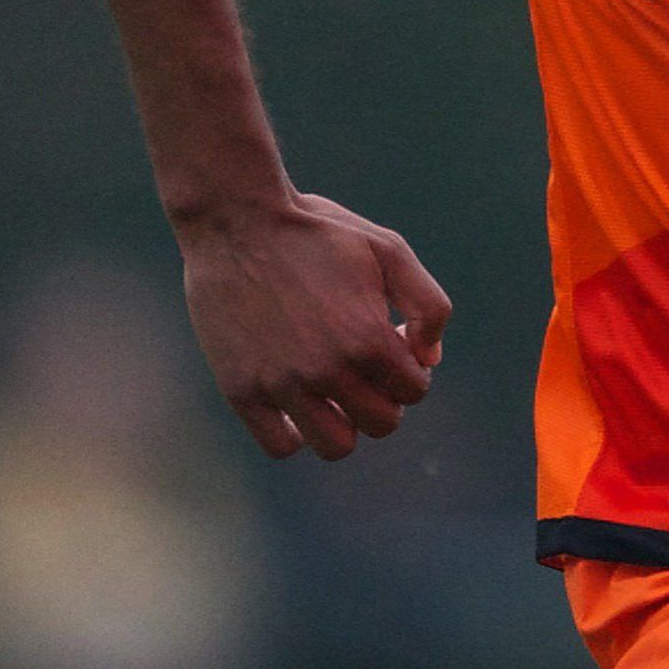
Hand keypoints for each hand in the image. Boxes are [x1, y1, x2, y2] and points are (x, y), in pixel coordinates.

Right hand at [174, 189, 451, 459]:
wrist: (238, 222)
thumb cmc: (319, 233)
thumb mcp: (390, 250)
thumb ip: (427, 305)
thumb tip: (430, 359)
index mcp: (368, 339)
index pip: (415, 391)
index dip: (412, 369)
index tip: (393, 343)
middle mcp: (326, 370)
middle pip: (382, 425)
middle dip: (385, 398)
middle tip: (367, 368)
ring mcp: (281, 385)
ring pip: (335, 446)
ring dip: (345, 425)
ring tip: (336, 391)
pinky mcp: (241, 391)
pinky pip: (281, 445)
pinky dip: (297, 434)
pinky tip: (300, 403)